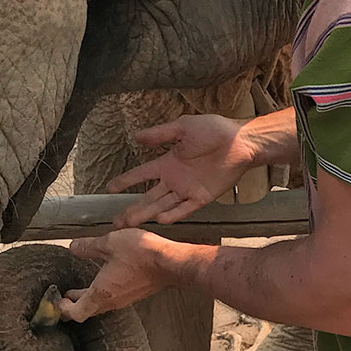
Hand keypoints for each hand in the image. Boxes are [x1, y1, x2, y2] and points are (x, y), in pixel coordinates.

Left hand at [58, 229, 170, 321]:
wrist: (169, 262)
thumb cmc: (142, 254)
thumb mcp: (109, 243)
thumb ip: (88, 247)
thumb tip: (74, 247)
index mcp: (101, 292)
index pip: (76, 312)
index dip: (64, 309)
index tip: (58, 301)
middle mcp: (112, 300)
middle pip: (88, 310)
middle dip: (75, 304)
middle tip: (67, 296)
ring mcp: (125, 298)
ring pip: (101, 304)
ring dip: (90, 297)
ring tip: (84, 288)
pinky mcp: (135, 292)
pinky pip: (114, 298)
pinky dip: (104, 292)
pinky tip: (107, 279)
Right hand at [108, 114, 255, 227]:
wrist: (241, 142)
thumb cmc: (215, 130)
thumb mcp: (183, 127)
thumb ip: (160, 134)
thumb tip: (136, 137)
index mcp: (169, 162)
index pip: (142, 174)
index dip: (126, 181)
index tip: (109, 189)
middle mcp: (175, 179)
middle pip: (149, 197)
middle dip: (132, 208)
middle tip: (116, 221)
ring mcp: (188, 189)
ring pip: (162, 205)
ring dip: (147, 214)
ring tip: (130, 223)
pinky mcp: (203, 197)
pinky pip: (185, 208)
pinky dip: (174, 214)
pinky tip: (160, 220)